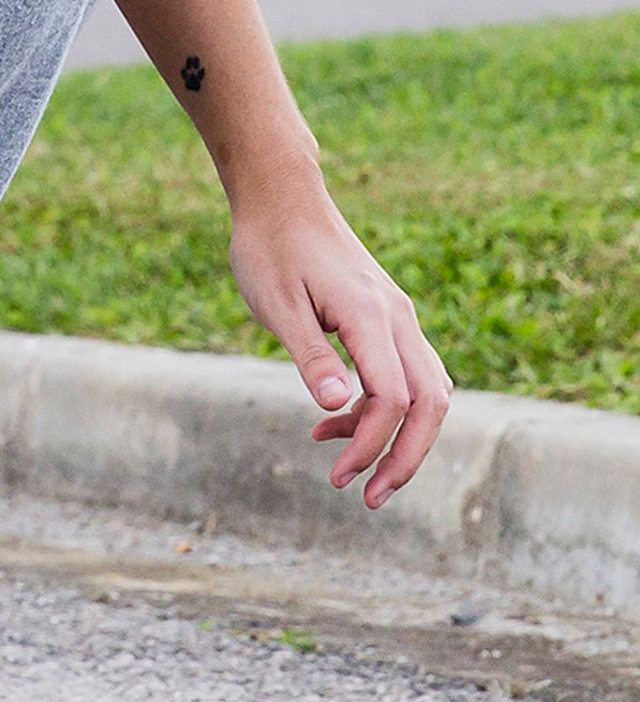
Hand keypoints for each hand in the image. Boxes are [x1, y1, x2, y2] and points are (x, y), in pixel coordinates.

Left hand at [228, 172, 452, 508]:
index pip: (393, 397)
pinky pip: (400, 374)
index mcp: (372, 316)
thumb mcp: (278, 307)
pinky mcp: (385, 320)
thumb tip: (338, 406)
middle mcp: (397, 317)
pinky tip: (329, 425)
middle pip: (431, 401)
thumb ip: (311, 357)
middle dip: (407, 457)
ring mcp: (397, 317)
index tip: (339, 477)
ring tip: (348, 475)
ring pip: (425, 390)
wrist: (281, 200)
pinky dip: (377, 408)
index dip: (373, 444)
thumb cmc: (269, 250)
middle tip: (370, 501)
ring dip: (397, 438)